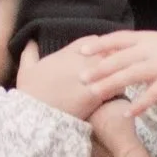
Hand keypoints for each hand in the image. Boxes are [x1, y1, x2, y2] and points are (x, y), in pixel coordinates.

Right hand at [16, 33, 141, 125]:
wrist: (34, 116)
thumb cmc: (30, 93)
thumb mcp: (26, 70)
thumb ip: (29, 53)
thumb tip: (30, 41)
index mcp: (67, 52)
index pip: (94, 41)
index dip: (102, 47)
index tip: (106, 54)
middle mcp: (80, 60)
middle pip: (109, 52)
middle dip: (117, 58)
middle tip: (127, 65)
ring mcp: (89, 76)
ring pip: (115, 68)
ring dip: (123, 72)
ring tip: (129, 77)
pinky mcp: (95, 94)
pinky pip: (115, 87)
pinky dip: (122, 89)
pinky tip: (125, 94)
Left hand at [85, 29, 156, 156]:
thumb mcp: (148, 43)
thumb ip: (126, 47)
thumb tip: (96, 50)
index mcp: (143, 39)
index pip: (118, 39)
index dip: (100, 44)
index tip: (82, 51)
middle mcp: (151, 50)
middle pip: (122, 58)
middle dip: (101, 67)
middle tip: (82, 77)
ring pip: (134, 74)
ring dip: (113, 83)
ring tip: (95, 93)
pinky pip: (154, 94)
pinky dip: (141, 103)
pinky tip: (127, 113)